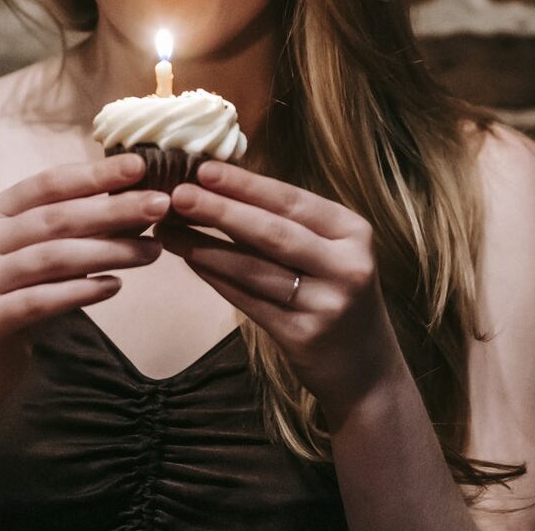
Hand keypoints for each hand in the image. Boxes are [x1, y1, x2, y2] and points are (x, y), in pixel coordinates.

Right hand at [0, 155, 167, 409]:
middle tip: (161, 204)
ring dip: (109, 251)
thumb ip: (71, 225)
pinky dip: (80, 292)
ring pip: (53, 258)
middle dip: (114, 209)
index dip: (94, 174)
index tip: (139, 165)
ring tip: (153, 251)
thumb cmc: (5, 286)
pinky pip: (37, 302)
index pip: (47, 184)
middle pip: (56, 218)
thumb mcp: (27, 245)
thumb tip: (138, 202)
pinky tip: (114, 287)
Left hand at [156, 162, 402, 417]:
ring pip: (255, 268)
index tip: (205, 169)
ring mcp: (327, 302)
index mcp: (353, 231)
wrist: (365, 364)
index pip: (292, 201)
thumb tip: (224, 188)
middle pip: (273, 232)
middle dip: (222, 210)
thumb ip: (289, 223)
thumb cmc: (336, 291)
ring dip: (207, 247)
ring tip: (170, 229)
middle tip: (179, 194)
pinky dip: (216, 278)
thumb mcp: (330, 250)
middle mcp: (346, 264)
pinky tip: (191, 261)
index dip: (247, 184)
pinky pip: (249, 301)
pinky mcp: (303, 335)